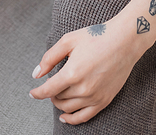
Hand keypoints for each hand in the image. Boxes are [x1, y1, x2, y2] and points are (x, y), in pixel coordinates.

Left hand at [29, 12, 149, 124]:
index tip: (32, 93)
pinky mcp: (104, 100)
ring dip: (59, 104)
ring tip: (57, 95)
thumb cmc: (96, 36)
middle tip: (51, 84)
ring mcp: (94, 97)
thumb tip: (36, 74)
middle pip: (58, 99)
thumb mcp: (69, 40)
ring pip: (68, 109)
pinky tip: (65, 116)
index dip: (37, 93)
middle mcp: (83, 89)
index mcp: (72, 73)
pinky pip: (84, 117)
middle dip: (50, 93)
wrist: (124, 41)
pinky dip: (72, 119)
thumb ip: (50, 58)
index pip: (48, 90)